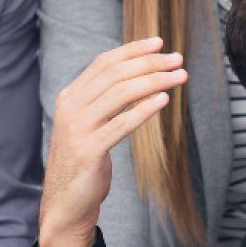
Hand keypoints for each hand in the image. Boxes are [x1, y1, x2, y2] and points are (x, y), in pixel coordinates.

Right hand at [38, 37, 185, 246]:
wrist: (66, 204)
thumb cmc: (84, 163)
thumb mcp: (89, 126)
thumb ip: (103, 102)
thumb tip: (136, 77)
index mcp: (70, 97)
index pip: (103, 63)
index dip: (132, 50)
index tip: (158, 42)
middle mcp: (70, 108)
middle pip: (115, 74)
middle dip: (150, 62)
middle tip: (178, 58)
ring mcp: (77, 129)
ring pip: (121, 93)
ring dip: (154, 81)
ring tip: (179, 76)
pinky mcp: (88, 150)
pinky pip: (121, 124)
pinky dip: (144, 110)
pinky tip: (164, 101)